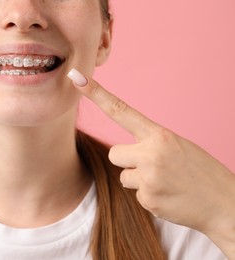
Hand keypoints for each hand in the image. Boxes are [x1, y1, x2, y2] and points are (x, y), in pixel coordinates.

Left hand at [68, 68, 234, 256]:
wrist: (224, 204)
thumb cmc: (199, 172)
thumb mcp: (177, 146)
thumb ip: (149, 143)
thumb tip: (122, 153)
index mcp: (160, 135)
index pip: (121, 110)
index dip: (97, 94)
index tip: (76, 78)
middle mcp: (151, 153)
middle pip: (114, 153)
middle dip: (127, 160)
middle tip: (154, 167)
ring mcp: (148, 178)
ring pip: (123, 176)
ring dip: (138, 180)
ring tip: (164, 182)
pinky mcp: (148, 200)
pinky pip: (135, 194)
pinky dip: (148, 196)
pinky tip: (168, 196)